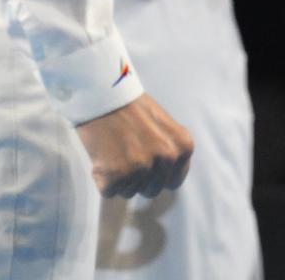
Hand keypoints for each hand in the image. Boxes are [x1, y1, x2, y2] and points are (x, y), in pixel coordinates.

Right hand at [74, 92, 194, 199]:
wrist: (103, 93)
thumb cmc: (131, 107)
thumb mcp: (164, 125)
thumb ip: (169, 150)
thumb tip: (167, 178)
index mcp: (183, 147)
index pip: (173, 182)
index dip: (157, 175)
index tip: (144, 162)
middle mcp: (166, 159)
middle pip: (152, 190)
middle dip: (138, 178)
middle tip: (125, 153)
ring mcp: (142, 168)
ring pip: (129, 192)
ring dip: (119, 178)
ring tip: (114, 151)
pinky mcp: (117, 175)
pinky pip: (109, 191)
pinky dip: (102, 178)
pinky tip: (102, 156)